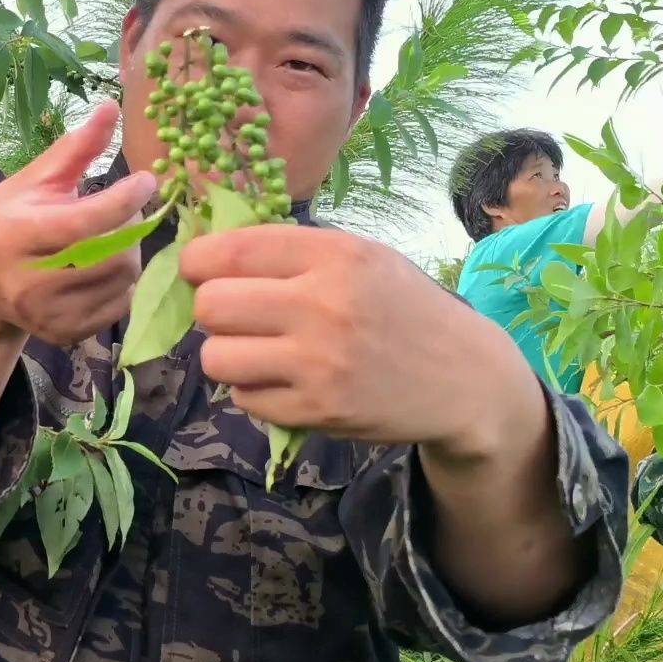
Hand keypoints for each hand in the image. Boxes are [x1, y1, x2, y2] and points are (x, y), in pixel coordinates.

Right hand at [0, 99, 157, 347]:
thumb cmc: (6, 222)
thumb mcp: (32, 182)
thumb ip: (75, 149)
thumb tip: (111, 107)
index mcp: (19, 235)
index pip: (87, 221)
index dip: (126, 199)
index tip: (147, 180)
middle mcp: (31, 280)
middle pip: (114, 255)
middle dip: (131, 227)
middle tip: (126, 211)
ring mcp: (48, 313)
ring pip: (122, 282)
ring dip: (131, 253)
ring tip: (114, 237)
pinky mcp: (64, 333)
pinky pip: (119, 307)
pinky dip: (123, 284)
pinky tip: (105, 266)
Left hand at [179, 225, 541, 452]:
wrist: (464, 377)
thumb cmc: (401, 307)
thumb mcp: (360, 257)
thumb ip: (291, 251)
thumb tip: (208, 253)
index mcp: (335, 255)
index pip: (232, 251)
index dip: (198, 260)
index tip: (199, 269)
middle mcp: (325, 305)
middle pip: (210, 306)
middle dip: (211, 310)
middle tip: (234, 315)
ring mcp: (320, 363)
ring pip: (215, 357)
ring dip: (226, 354)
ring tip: (255, 349)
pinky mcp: (318, 410)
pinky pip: (244, 398)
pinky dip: (253, 390)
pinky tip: (284, 379)